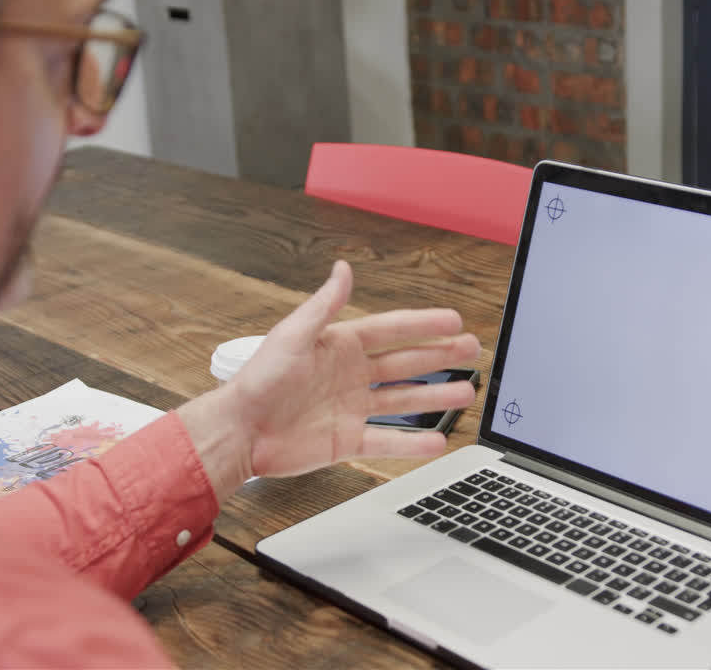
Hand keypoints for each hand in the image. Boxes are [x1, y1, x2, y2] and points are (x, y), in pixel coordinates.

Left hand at [178, 261, 480, 498]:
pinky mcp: (347, 441)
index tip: (453, 319)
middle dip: (440, 356)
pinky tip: (436, 441)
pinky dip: (412, 443)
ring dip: (436, 397)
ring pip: (404, 401)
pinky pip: (387, 440)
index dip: (424, 325)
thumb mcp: (293, 336)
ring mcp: (351, 409)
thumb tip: (342, 268)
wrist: (239, 431)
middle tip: (471, 350)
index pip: (392, 331)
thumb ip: (324, 305)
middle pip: (406, 363)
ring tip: (466, 392)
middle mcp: (350, 376)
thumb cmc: (257, 382)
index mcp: (340, 346)